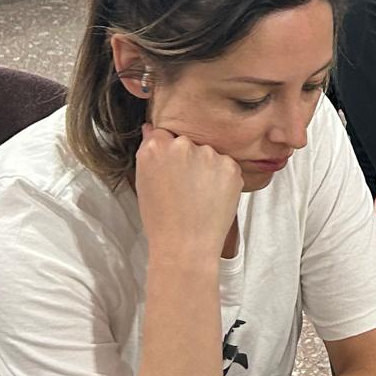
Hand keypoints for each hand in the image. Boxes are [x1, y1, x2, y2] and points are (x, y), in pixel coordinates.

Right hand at [135, 125, 244, 262]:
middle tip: (186, 187)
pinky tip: (214, 198)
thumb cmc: (161, 220)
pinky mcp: (231, 166)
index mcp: (155, 147)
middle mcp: (182, 145)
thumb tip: (152, 129)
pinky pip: (227, 165)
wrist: (186, 246)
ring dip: (207, 167)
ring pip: (209, 153)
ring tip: (200, 196)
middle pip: (188, 142)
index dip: (168, 155)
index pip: (163, 135)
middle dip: (188, 158)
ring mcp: (209, 154)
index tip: (170, 171)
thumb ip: (150, 153)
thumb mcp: (144, 184)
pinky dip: (223, 179)